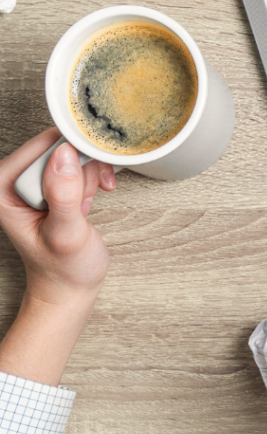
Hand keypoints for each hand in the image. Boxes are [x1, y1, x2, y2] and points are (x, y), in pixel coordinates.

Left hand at [0, 128, 115, 307]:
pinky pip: (75, 163)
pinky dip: (91, 177)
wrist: (69, 286)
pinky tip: (90, 197)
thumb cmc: (63, 269)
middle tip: (84, 199)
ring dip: (89, 175)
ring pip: (70, 153)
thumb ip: (64, 195)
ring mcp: (32, 182)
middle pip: (57, 146)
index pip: (40, 148)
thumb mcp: (66, 235)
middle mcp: (13, 180)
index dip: (71, 157)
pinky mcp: (49, 185)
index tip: (87, 178)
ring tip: (85, 204)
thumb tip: (64, 155)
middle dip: (82, 169)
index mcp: (3, 188)